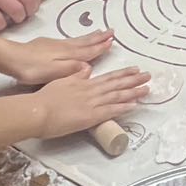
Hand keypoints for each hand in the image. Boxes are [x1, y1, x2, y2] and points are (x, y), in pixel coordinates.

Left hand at [0, 30, 115, 84]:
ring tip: (100, 32)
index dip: (100, 47)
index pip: (88, 51)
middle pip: (85, 42)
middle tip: (111, 32)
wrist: (11, 57)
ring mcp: (55, 45)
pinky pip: (70, 40)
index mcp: (67, 55)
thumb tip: (89, 67)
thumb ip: (70, 69)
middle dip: (99, 38)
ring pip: (78, 40)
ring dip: (90, 37)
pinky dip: (78, 39)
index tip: (112, 42)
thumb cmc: (31, 69)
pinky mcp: (47, 44)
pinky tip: (76, 40)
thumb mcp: (52, 73)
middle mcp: (64, 48)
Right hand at [32, 66, 150, 138]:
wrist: (37, 110)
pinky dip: (123, 107)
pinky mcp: (90, 116)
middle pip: (116, 84)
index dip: (122, 74)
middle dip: (133, 80)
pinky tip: (134, 105)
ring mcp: (92, 103)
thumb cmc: (45, 98)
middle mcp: (90, 91)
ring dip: (133, 92)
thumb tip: (85, 70)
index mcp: (83, 83)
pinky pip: (111, 111)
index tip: (134, 70)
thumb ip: (74, 76)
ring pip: (117, 96)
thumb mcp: (61, 82)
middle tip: (148, 76)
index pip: (107, 77)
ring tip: (147, 88)